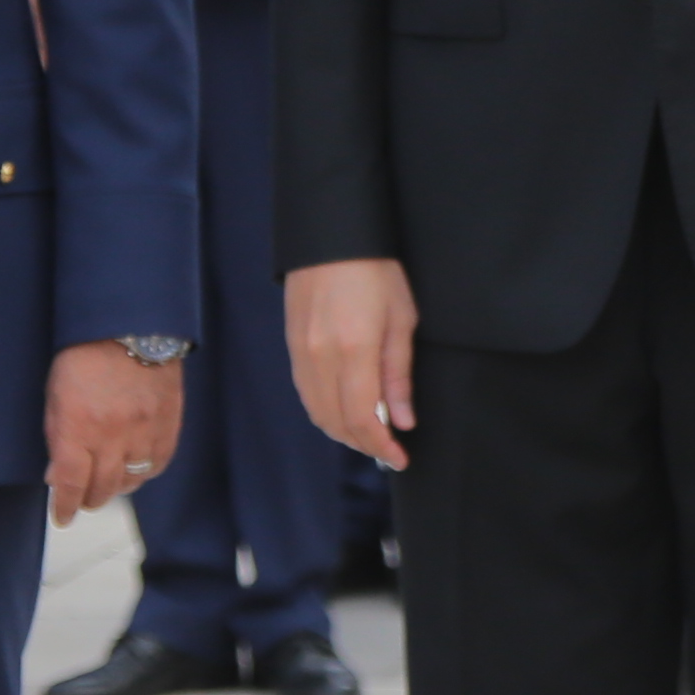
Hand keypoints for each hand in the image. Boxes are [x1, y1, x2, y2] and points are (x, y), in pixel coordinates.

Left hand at [47, 343, 179, 524]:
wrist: (131, 326)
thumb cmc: (85, 354)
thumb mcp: (55, 395)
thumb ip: (56, 437)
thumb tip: (57, 475)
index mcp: (77, 426)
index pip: (70, 484)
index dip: (65, 506)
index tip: (62, 516)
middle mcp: (112, 435)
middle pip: (102, 489)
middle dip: (89, 499)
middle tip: (84, 499)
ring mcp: (143, 431)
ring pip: (131, 481)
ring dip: (117, 487)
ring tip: (109, 483)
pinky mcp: (168, 425)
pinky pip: (158, 464)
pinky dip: (145, 472)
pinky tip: (135, 468)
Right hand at [287, 256, 417, 466]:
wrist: (330, 236)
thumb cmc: (376, 271)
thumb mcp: (401, 319)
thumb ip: (399, 374)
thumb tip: (402, 420)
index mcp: (353, 351)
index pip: (363, 419)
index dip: (381, 446)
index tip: (400, 458)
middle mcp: (320, 359)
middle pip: (337, 423)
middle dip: (364, 444)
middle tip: (389, 450)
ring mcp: (301, 354)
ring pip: (318, 412)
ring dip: (343, 432)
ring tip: (370, 434)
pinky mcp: (292, 348)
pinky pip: (307, 394)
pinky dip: (326, 412)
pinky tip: (346, 411)